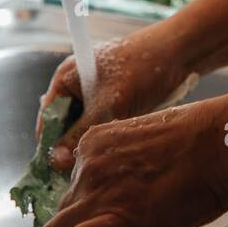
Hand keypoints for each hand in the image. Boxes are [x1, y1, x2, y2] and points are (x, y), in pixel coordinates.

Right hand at [36, 29, 192, 172]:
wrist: (179, 52)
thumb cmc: (141, 68)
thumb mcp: (108, 103)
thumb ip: (79, 132)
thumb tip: (55, 160)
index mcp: (66, 78)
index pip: (47, 117)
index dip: (49, 144)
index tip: (53, 171)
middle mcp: (77, 85)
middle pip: (64, 124)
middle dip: (70, 147)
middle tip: (78, 174)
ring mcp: (96, 93)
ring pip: (85, 126)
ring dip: (89, 143)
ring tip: (96, 166)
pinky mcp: (115, 100)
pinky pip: (102, 123)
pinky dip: (105, 136)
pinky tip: (112, 153)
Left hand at [38, 95, 227, 226]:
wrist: (222, 144)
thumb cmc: (209, 144)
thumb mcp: (159, 148)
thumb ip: (138, 173)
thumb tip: (143, 211)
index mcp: (99, 143)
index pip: (79, 187)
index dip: (94, 212)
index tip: (114, 225)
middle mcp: (88, 165)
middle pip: (65, 212)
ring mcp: (94, 192)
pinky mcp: (107, 220)